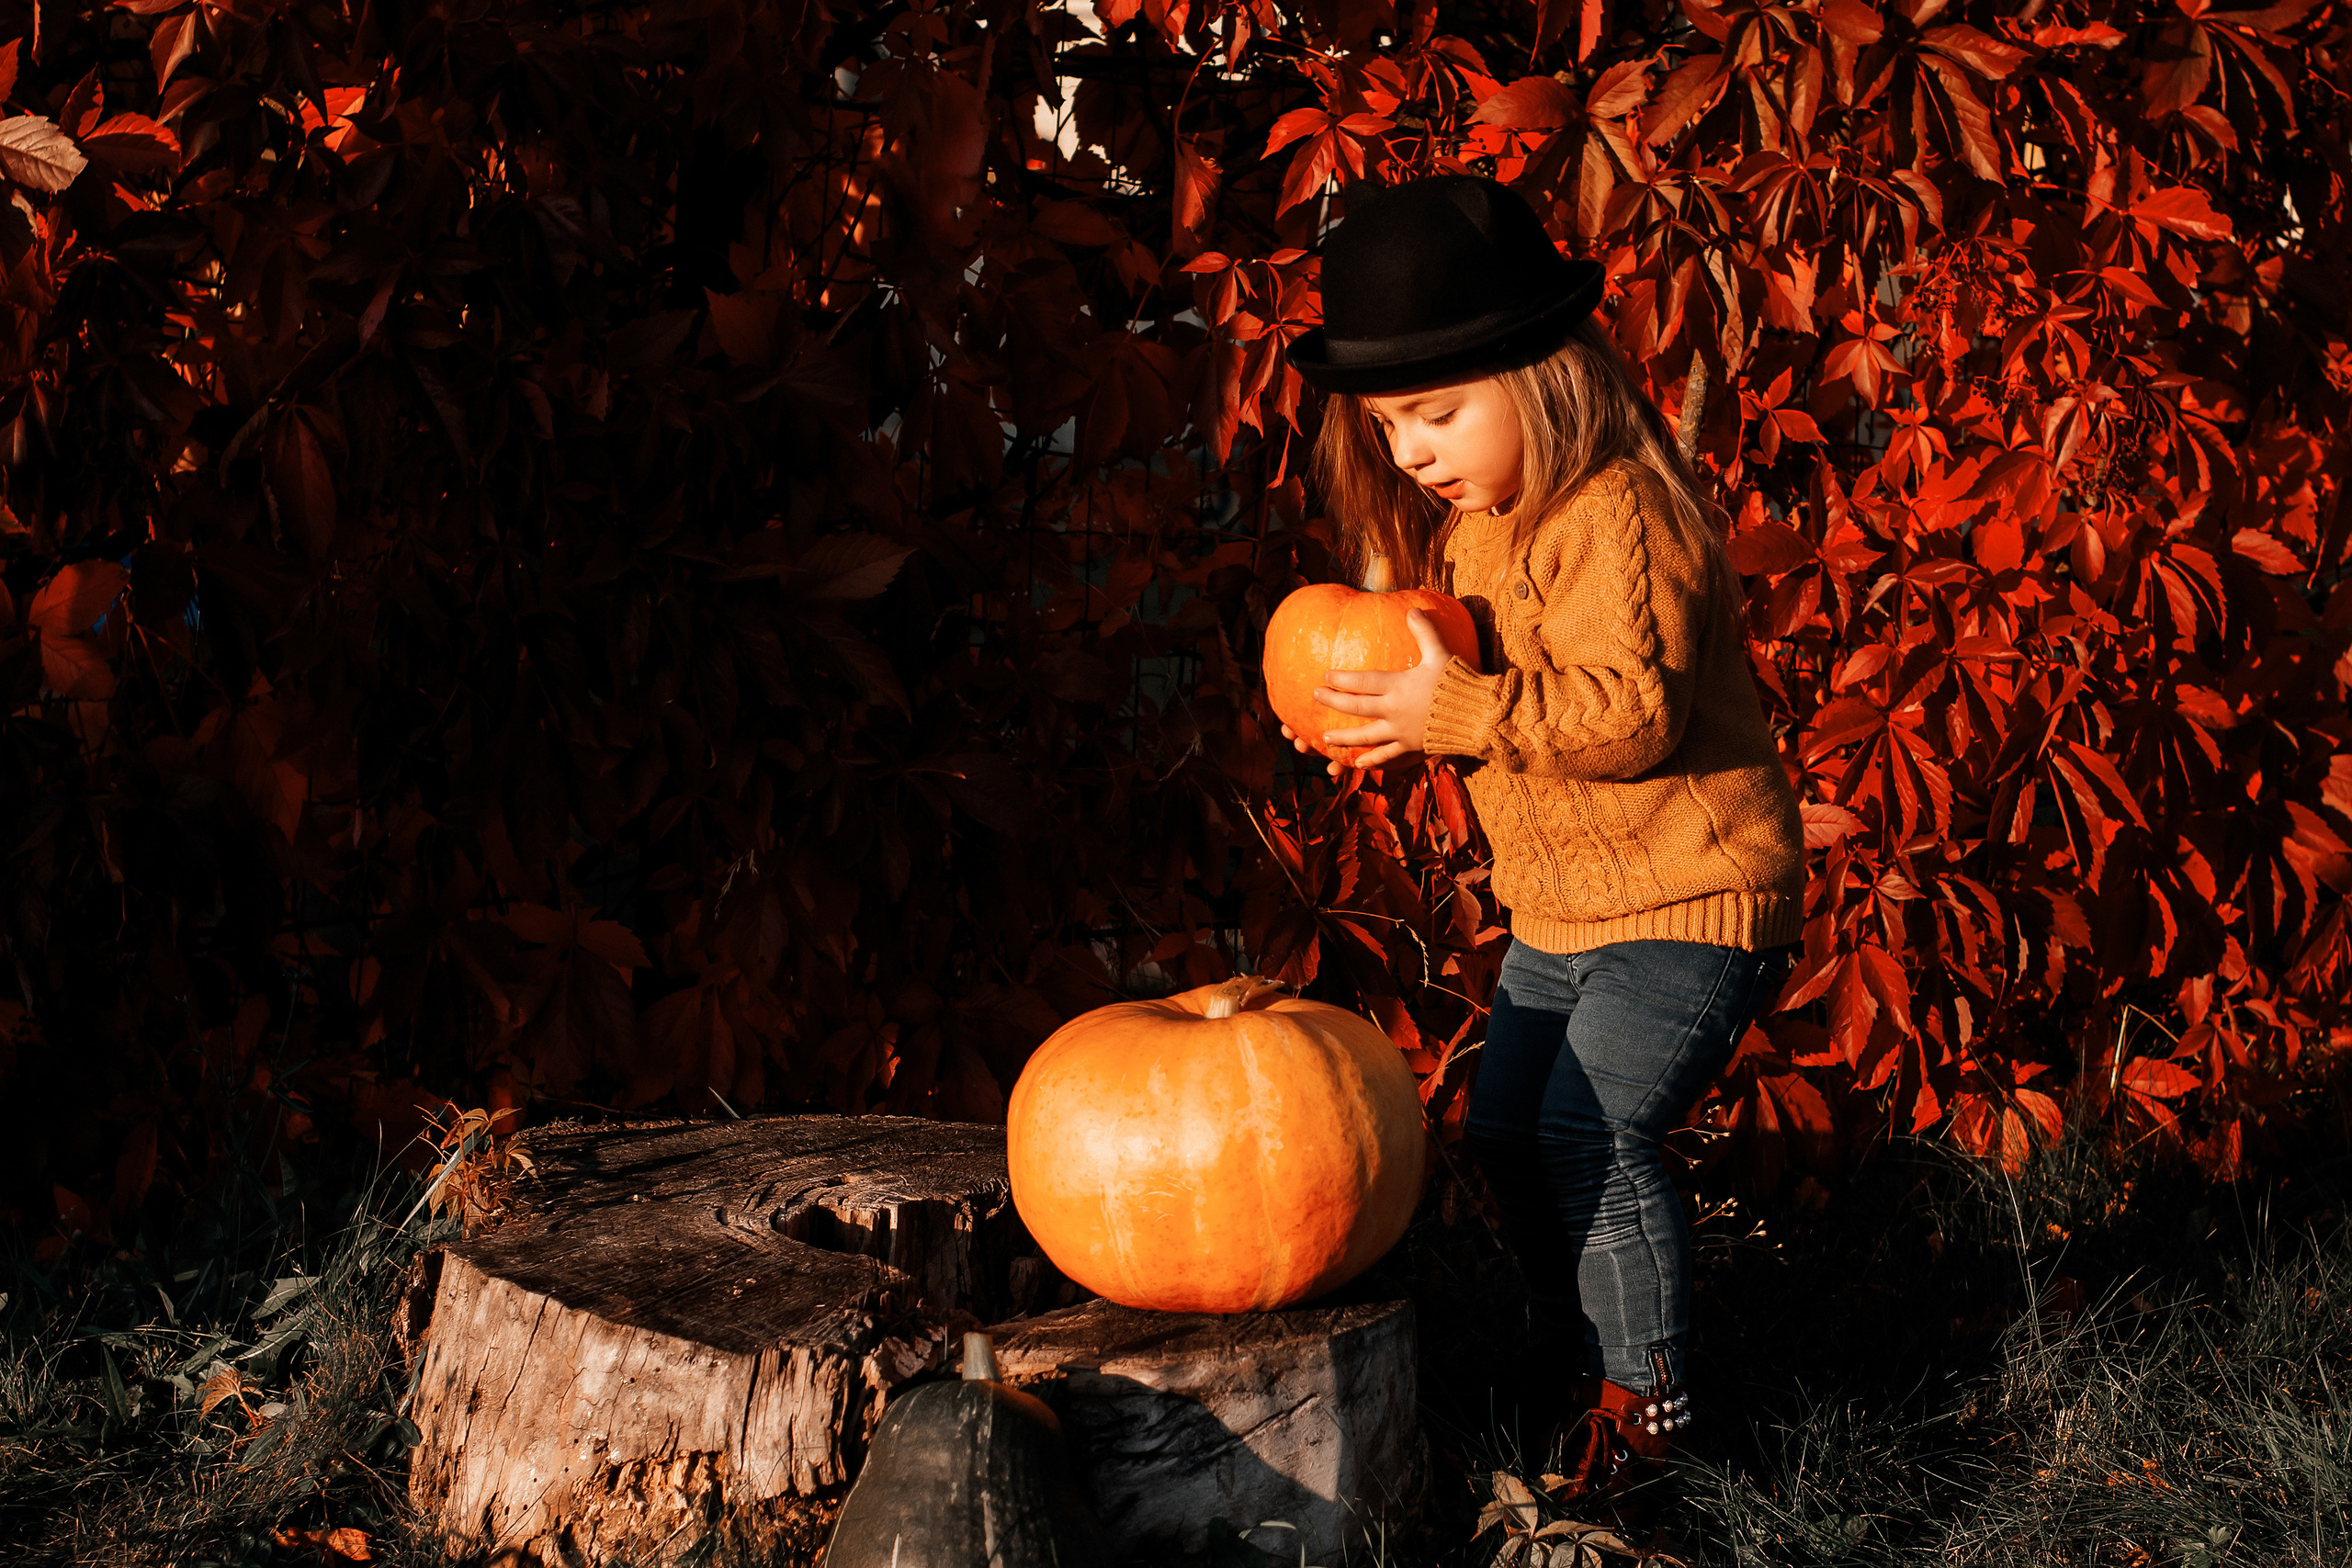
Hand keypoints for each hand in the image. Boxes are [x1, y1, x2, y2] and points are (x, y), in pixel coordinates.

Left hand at [1308, 608, 1453, 773]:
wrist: (1477, 716)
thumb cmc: (1458, 683)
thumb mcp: (1440, 653)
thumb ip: (1424, 632)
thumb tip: (1413, 610)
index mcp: (1398, 687)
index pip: (1362, 682)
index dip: (1342, 680)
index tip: (1325, 676)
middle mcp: (1394, 711)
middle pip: (1356, 708)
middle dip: (1334, 702)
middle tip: (1316, 696)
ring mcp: (1400, 732)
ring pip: (1365, 736)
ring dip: (1344, 738)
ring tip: (1325, 739)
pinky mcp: (1411, 747)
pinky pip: (1387, 756)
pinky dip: (1372, 760)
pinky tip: (1358, 764)